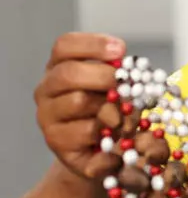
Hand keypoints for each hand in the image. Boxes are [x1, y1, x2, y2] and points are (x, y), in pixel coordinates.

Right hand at [35, 33, 126, 178]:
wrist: (102, 153)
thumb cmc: (111, 111)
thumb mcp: (116, 88)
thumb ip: (120, 76)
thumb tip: (132, 71)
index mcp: (59, 68)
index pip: (65, 46)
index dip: (93, 44)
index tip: (120, 49)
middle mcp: (46, 91)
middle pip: (68, 74)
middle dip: (103, 76)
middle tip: (126, 84)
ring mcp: (48, 118)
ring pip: (78, 102)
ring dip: (110, 107)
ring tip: (125, 117)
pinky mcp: (58, 143)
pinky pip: (86, 132)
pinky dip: (109, 132)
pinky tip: (117, 136)